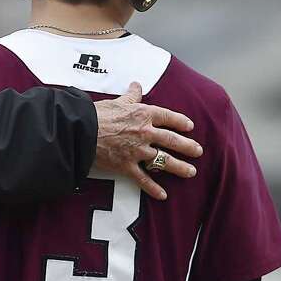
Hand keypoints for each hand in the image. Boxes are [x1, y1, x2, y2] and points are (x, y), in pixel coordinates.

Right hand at [93, 81, 201, 199]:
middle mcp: (145, 133)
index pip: (168, 117)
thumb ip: (131, 96)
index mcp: (144, 114)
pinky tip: (163, 195)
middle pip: (172, 140)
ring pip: (164, 160)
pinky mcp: (127, 165)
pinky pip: (144, 179)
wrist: (82, 131)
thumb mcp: (118, 101)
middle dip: (188, 146)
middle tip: (198, 151)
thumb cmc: (98, 114)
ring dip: (179, 167)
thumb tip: (136, 85)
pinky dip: (153, 188)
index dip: (181, 122)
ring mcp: (138, 151)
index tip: (189, 126)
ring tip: (190, 172)